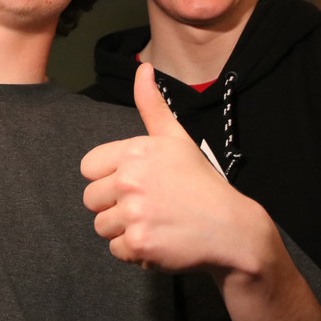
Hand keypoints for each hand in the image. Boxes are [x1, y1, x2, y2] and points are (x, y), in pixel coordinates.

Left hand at [81, 63, 253, 271]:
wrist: (231, 228)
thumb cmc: (201, 183)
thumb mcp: (176, 138)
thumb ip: (152, 105)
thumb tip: (143, 68)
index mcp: (134, 152)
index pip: (88, 168)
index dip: (109, 178)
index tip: (137, 183)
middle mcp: (129, 180)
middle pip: (91, 200)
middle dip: (115, 206)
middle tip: (150, 206)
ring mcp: (134, 214)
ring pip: (102, 227)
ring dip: (124, 230)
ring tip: (156, 222)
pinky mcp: (139, 244)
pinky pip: (116, 251)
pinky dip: (135, 252)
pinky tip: (160, 240)